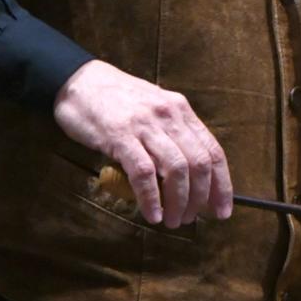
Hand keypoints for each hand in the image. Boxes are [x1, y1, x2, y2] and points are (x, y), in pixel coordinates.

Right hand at [53, 59, 231, 228]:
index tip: (222, 210)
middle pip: (199, 164)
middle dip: (198, 198)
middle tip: (187, 219)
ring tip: (171, 220)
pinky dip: (151, 198)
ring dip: (177, 202)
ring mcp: (145, 124)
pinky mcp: (120, 135)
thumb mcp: (153, 109)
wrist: (78, 79)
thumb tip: (182, 178)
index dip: (221, 185)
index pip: (212, 151)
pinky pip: (144, 172)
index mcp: (180, 109)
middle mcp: (168, 115)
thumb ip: (170, 136)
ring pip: (176, 170)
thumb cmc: (115, 100)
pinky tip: (151, 213)